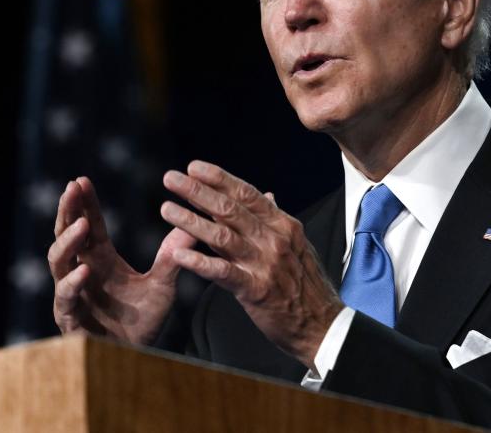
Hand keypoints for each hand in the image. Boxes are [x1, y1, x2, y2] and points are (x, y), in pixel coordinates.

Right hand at [48, 176, 195, 344]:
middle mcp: (82, 271)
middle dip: (68, 210)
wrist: (138, 357)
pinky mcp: (70, 318)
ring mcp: (72, 294)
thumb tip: (192, 227)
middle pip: (67, 234)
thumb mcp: (163, 285)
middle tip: (73, 187)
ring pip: (59, 262)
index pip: (89, 225)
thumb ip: (172, 257)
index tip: (82, 180)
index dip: (85, 203)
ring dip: (69, 241)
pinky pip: (65, 298)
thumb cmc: (144, 319)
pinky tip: (84, 272)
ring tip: (82, 223)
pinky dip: (73, 284)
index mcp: (101, 260)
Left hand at [161, 161, 343, 368]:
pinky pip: (223, 272)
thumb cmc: (306, 284)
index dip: (219, 179)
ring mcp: (265, 264)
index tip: (194, 167)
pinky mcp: (255, 289)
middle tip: (171, 178)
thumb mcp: (296, 244)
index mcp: (283, 225)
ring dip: (191, 221)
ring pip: (222, 236)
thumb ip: (274, 220)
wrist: (322, 323)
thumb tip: (266, 195)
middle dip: (197, 191)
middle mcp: (274, 239)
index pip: (247, 194)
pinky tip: (178, 253)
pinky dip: (199, 262)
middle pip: (230, 209)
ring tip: (167, 209)